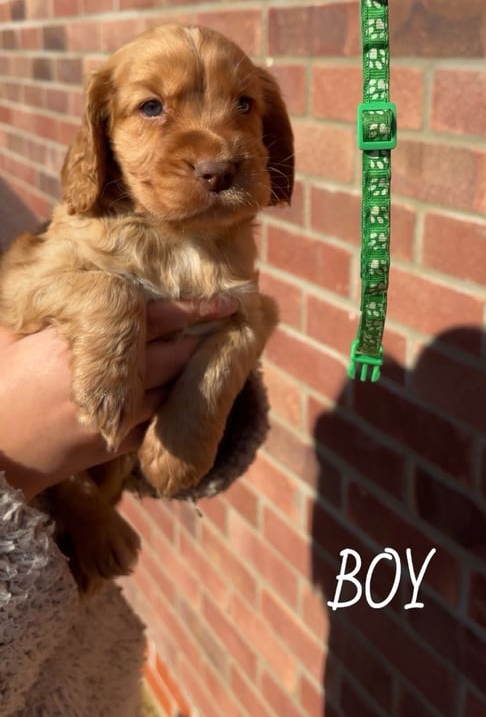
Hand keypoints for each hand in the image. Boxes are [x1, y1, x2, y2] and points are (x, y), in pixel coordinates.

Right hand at [0, 295, 237, 499]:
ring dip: (196, 371)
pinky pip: (160, 420)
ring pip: (174, 388)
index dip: (192, 309)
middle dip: (204, 338)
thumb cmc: (0, 386)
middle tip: (232, 321)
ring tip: (218, 350)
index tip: (225, 301)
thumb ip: (49, 310)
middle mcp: (103, 379)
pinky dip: (178, 403)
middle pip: (173, 355)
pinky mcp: (117, 444)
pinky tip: (189, 389)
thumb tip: (69, 272)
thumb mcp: (13, 337)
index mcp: (76, 344)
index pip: (149, 320)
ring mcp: (113, 415)